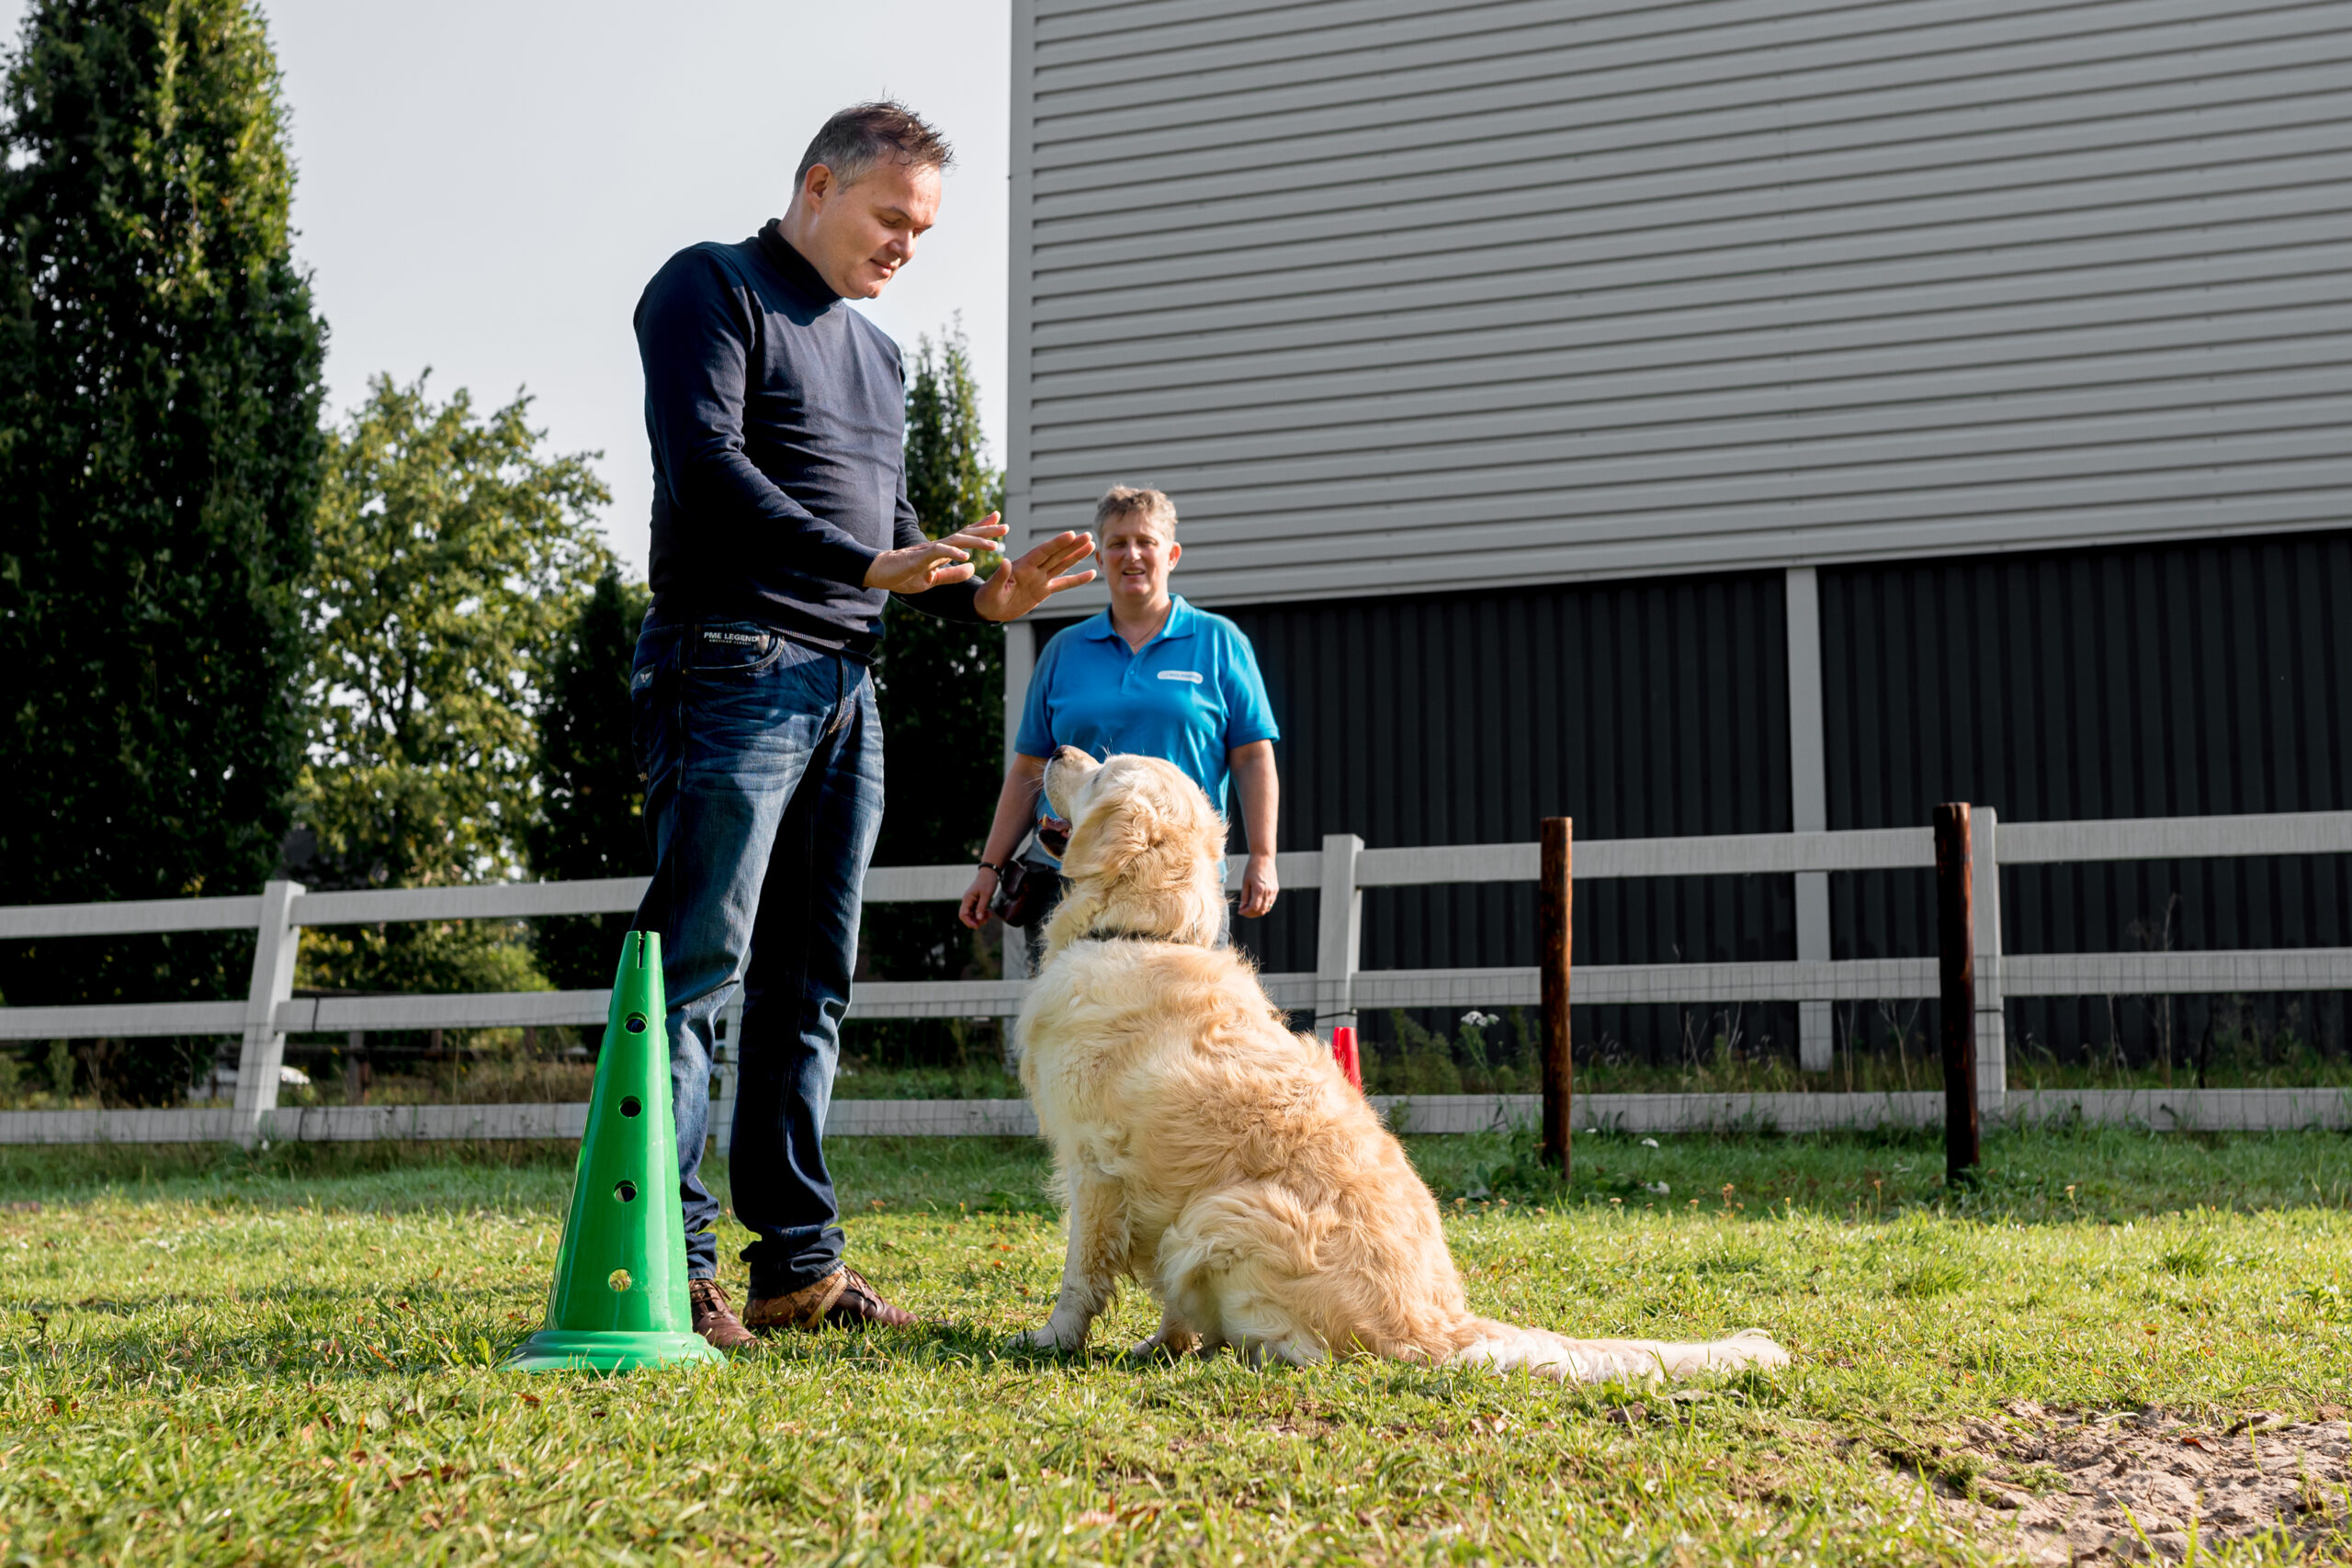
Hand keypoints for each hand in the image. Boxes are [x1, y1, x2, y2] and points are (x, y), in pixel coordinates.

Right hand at [865, 516, 1012, 594]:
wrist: (880, 573)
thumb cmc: (904, 575)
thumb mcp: (934, 579)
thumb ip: (953, 574)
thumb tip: (972, 567)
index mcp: (943, 551)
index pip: (966, 536)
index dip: (982, 529)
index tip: (999, 522)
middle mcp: (939, 546)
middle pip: (966, 535)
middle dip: (986, 530)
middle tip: (1006, 526)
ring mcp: (930, 550)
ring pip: (957, 541)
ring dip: (976, 541)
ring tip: (994, 544)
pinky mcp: (920, 557)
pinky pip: (939, 553)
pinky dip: (953, 554)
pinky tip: (967, 557)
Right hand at [958, 865, 998, 929]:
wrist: (990, 872)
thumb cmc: (988, 881)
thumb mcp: (986, 895)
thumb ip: (981, 907)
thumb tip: (978, 919)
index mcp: (967, 899)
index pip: (963, 915)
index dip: (969, 922)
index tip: (977, 926)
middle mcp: (967, 901)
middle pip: (967, 916)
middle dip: (976, 921)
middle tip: (987, 920)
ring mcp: (971, 901)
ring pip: (973, 914)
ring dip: (980, 917)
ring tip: (990, 915)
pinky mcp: (976, 901)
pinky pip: (977, 910)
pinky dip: (982, 913)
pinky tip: (989, 912)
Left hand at [976, 527, 1097, 621]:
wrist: (988, 609)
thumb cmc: (986, 598)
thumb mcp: (991, 589)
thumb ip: (1000, 576)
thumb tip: (1005, 561)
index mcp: (1022, 566)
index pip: (1043, 552)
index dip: (1057, 543)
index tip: (1071, 534)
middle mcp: (1034, 570)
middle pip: (1057, 555)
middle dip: (1072, 546)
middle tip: (1088, 535)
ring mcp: (1040, 579)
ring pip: (1062, 565)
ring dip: (1076, 556)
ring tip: (1091, 545)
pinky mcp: (1043, 591)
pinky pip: (1063, 584)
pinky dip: (1077, 580)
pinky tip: (1091, 573)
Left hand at [1239, 851, 1278, 917]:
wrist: (1264, 858)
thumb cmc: (1252, 868)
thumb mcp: (1245, 882)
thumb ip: (1244, 896)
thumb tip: (1242, 908)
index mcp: (1259, 889)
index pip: (1254, 907)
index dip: (1246, 912)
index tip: (1240, 911)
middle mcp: (1268, 892)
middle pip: (1261, 910)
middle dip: (1251, 914)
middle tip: (1243, 911)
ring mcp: (1273, 891)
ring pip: (1267, 908)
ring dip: (1257, 911)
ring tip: (1248, 909)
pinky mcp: (1275, 889)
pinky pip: (1270, 903)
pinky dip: (1263, 906)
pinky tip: (1256, 904)